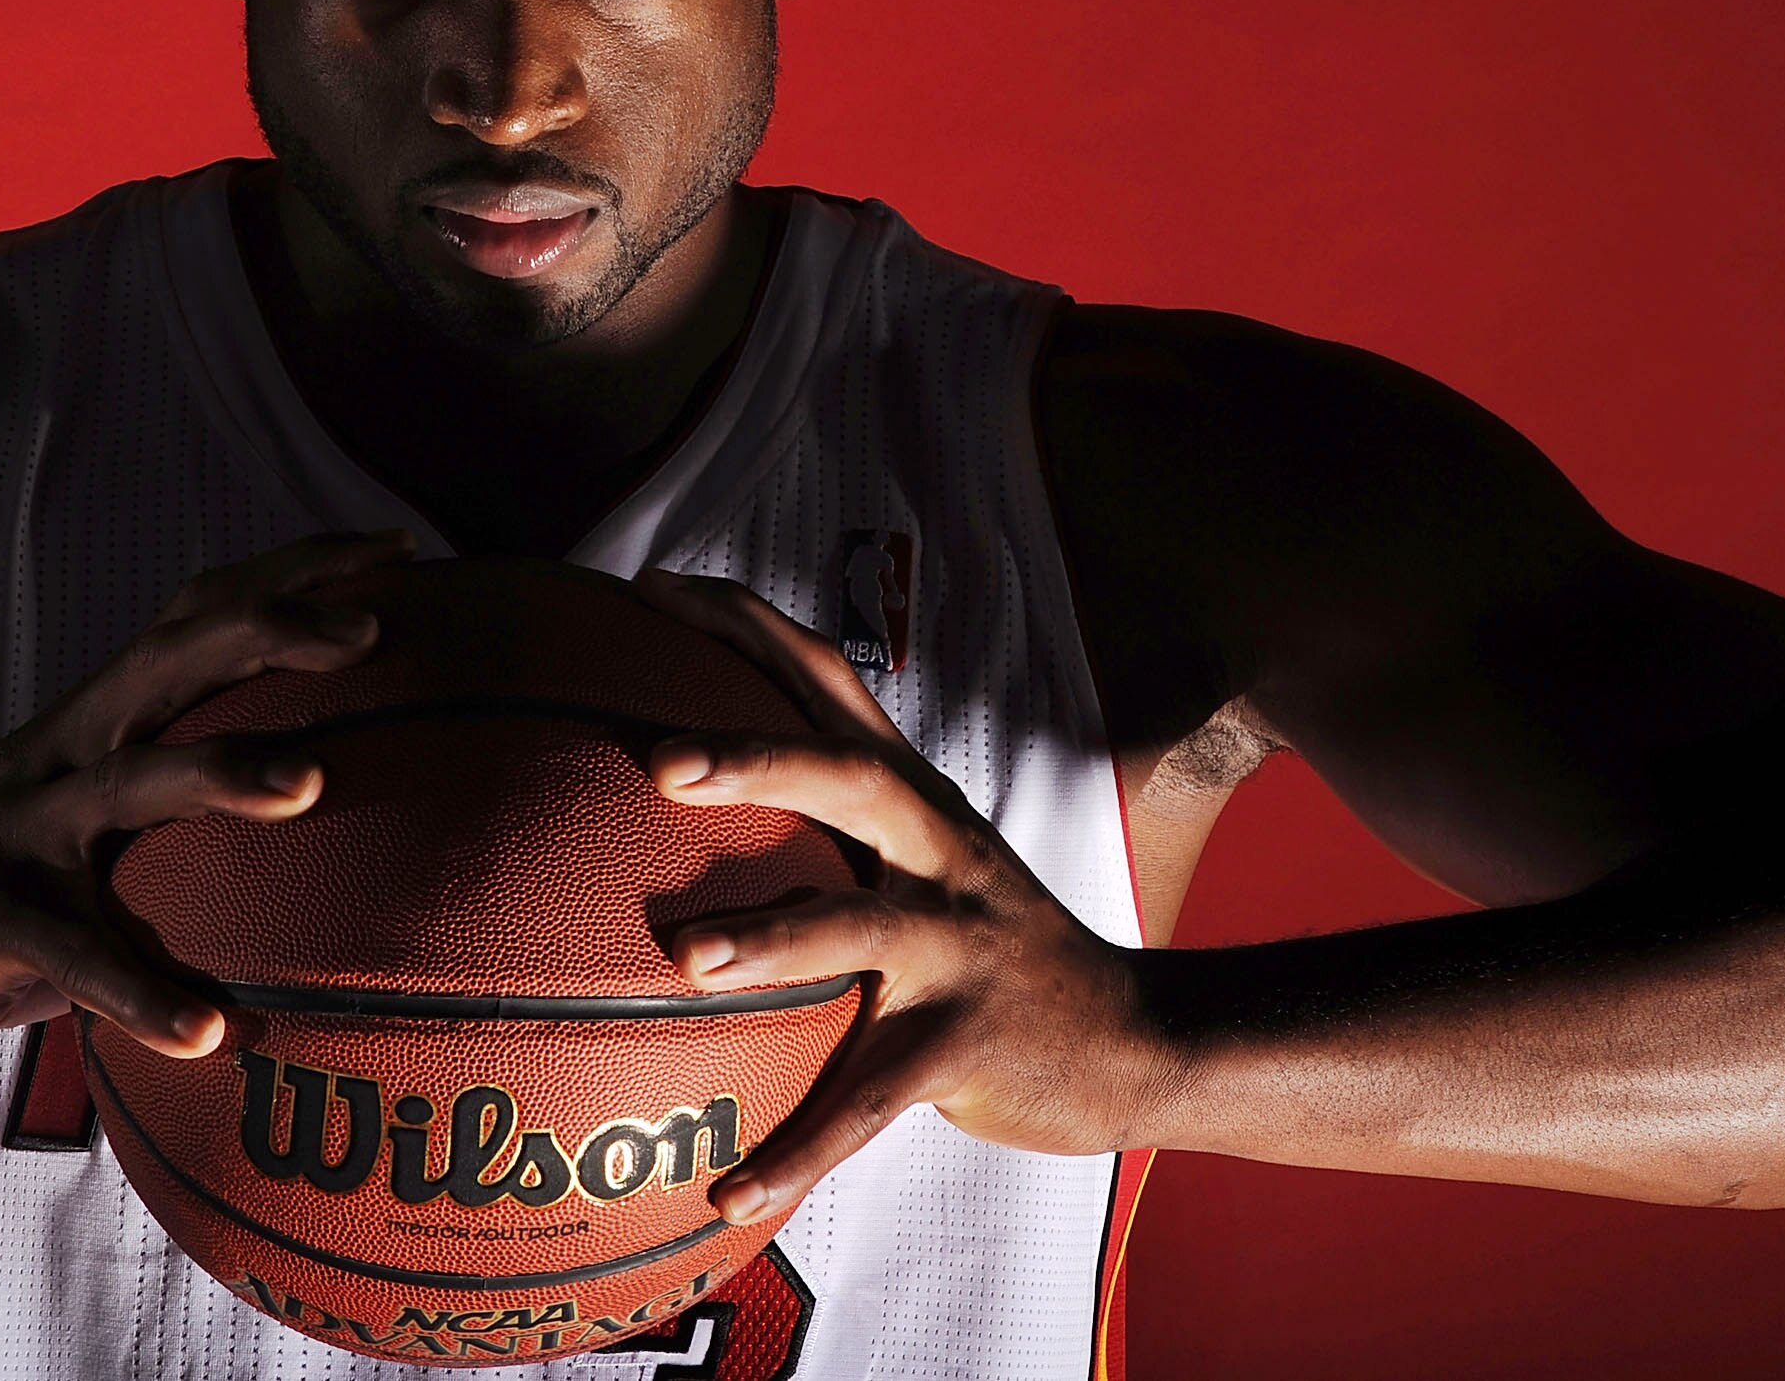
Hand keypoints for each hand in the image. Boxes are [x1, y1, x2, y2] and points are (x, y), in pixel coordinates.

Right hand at [0, 530, 412, 1072]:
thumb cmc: (0, 892)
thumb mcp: (91, 823)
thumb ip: (185, 802)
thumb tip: (344, 803)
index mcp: (96, 720)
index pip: (203, 613)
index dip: (297, 570)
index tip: (401, 552)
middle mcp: (63, 752)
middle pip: (172, 657)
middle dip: (272, 630)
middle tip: (374, 632)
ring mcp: (20, 830)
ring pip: (130, 781)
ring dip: (223, 774)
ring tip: (312, 784)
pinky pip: (79, 959)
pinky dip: (147, 994)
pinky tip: (215, 1030)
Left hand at [634, 568, 1177, 1227]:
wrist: (1133, 1038)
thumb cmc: (990, 946)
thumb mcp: (926, 859)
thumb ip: (830, 820)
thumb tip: (683, 786)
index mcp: (916, 801)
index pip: (831, 684)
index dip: (749, 630)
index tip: (650, 590)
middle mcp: (938, 853)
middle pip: (850, 778)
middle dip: (758, 758)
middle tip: (657, 759)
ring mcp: (959, 945)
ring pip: (862, 932)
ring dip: (774, 941)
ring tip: (686, 962)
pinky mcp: (967, 1043)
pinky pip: (870, 1102)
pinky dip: (801, 1149)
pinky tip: (729, 1194)